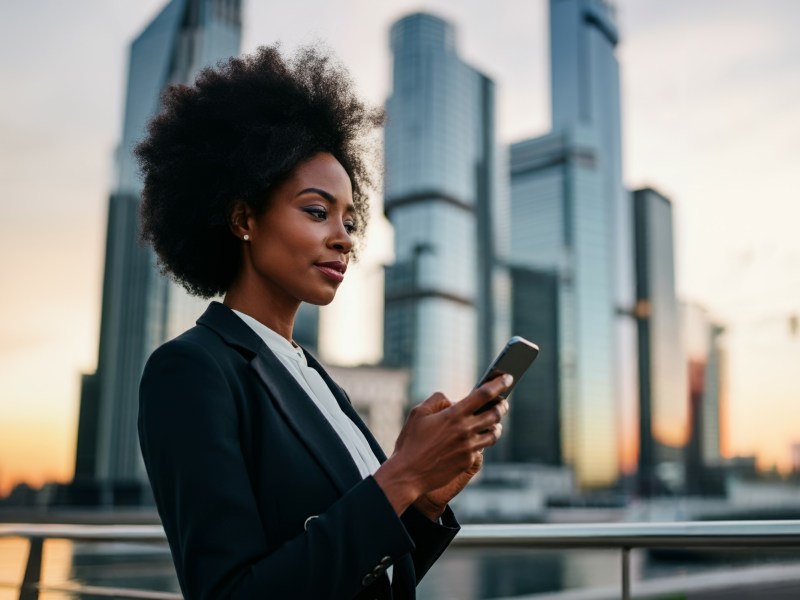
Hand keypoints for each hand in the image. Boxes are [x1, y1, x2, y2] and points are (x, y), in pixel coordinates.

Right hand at [373, 374, 511, 515]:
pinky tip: (477, 440)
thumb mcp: (418, 413)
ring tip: (495, 422)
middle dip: (502, 405)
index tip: (508, 378)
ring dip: (497, 425)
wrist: (408, 474)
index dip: (499, 384)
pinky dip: (481, 441)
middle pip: (495, 414)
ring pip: (494, 434)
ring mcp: (469, 448)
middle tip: (503, 402)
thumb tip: (452, 400)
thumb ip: (437, 400)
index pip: (484, 395)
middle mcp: (465, 430)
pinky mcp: (468, 462)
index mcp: (453, 415)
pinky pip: (481, 448)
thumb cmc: (411, 442)